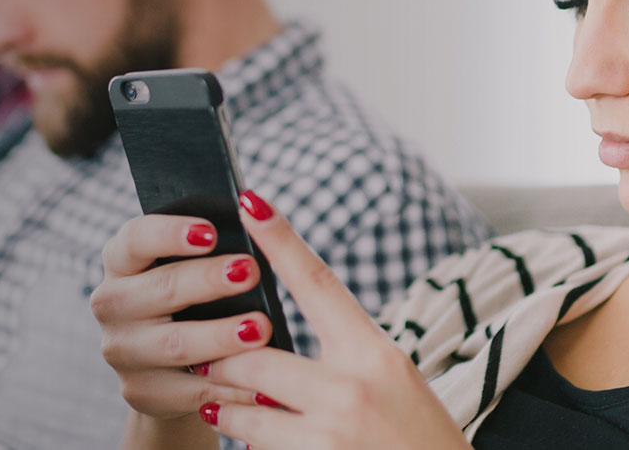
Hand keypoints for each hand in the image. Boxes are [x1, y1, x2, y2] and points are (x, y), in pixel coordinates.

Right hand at [89, 214, 271, 435]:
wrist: (170, 366)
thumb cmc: (191, 299)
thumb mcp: (191, 268)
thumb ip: (211, 248)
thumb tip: (256, 222)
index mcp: (121, 260)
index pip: (136, 238)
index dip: (171, 233)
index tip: (210, 232)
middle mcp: (112, 303)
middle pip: (161, 289)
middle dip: (208, 280)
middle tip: (249, 272)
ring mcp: (122, 351)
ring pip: (175, 343)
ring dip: (219, 336)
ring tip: (260, 329)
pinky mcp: (140, 391)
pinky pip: (188, 390)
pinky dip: (225, 385)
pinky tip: (256, 380)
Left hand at [200, 191, 467, 449]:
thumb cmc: (418, 439)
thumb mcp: (394, 382)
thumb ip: (343, 359)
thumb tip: (271, 344)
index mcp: (376, 353)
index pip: (319, 283)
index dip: (281, 241)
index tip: (251, 203)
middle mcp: (352, 389)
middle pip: (255, 356)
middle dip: (224, 361)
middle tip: (209, 362)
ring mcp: (330, 435)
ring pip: (245, 412)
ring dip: (231, 413)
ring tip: (229, 412)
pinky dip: (256, 447)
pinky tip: (272, 445)